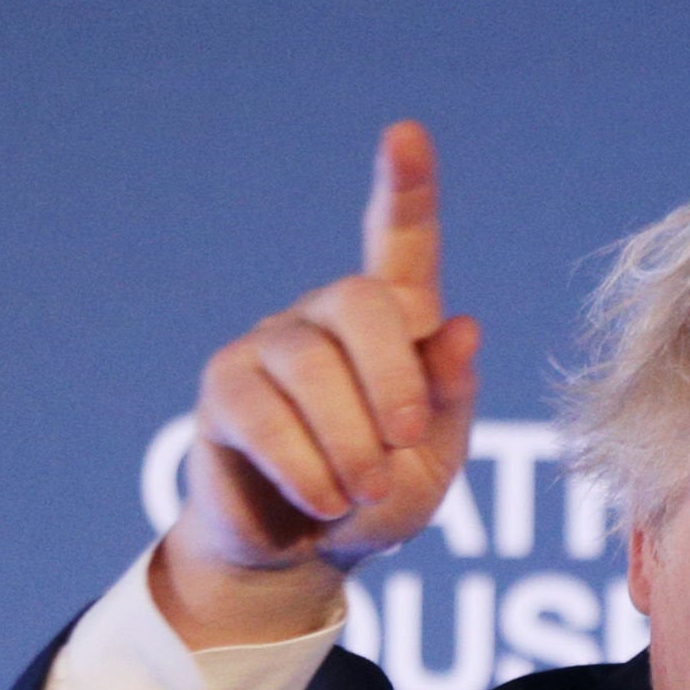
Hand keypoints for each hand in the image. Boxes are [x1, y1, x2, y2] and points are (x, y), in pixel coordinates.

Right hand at [157, 120, 480, 646]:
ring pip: (312, 367)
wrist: (306, 554)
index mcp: (393, 324)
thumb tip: (464, 327)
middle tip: (405, 445)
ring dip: (350, 442)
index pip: (400, 242)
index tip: (406, 134)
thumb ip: (449, 396)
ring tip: (362, 490)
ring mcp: (269, 347)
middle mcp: (327, 319)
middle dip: (393, 380)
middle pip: (361, 303)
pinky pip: (264, 414)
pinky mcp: (225, 390)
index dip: (405, 189)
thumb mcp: (435, 457)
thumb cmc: (380, 497)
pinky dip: (306, 466)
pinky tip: (325, 500)